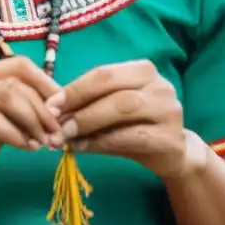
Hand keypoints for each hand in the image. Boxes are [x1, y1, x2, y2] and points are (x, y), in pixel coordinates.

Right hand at [0, 56, 62, 192]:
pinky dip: (19, 135)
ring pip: (8, 96)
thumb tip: (58, 105)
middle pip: (16, 81)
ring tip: (44, 141)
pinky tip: (28, 147)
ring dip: (34, 120)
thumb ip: (20, 108)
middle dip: (44, 107)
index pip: (18, 64)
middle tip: (57, 130)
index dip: (46, 82)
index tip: (62, 106)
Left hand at [48, 60, 206, 178]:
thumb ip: (87, 108)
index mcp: (143, 70)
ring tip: (65, 135)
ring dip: (88, 121)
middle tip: (54, 120)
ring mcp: (168, 110)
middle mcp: (159, 85)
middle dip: (79, 103)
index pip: (104, 73)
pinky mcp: (170, 137)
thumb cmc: (136, 127)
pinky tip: (82, 147)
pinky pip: (131, 136)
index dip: (75, 88)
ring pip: (123, 108)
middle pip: (112, 86)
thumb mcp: (111, 112)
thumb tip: (51, 112)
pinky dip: (102, 142)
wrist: (174, 153)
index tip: (50, 105)